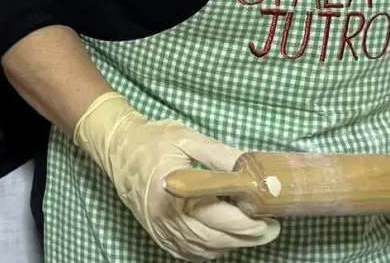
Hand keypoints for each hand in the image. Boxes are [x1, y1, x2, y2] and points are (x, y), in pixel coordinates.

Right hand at [74, 92, 280, 260]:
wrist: (118, 149)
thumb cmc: (153, 140)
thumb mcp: (188, 138)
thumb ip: (220, 155)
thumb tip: (251, 169)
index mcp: (174, 195)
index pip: (219, 219)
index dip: (248, 223)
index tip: (270, 216)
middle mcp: (167, 221)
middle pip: (216, 241)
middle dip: (247, 237)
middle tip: (270, 227)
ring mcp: (163, 232)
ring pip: (206, 250)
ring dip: (232, 244)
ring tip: (253, 229)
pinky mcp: (161, 237)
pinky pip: (193, 252)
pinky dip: (213, 247)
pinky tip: (226, 234)